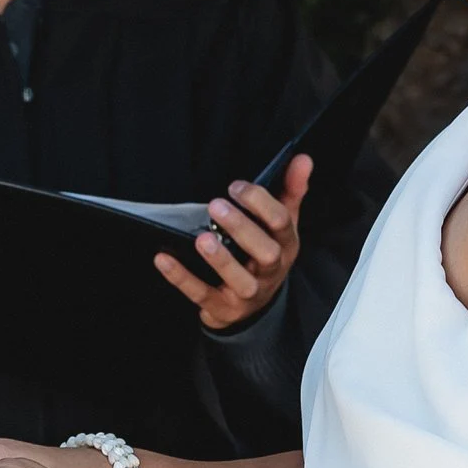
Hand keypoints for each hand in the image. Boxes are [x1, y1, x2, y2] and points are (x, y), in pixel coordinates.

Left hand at [155, 155, 311, 331]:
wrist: (253, 308)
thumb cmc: (265, 256)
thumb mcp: (282, 225)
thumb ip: (291, 190)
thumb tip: (303, 159)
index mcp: (285, 245)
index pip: (281, 223)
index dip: (261, 203)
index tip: (236, 186)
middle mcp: (271, 270)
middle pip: (266, 253)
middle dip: (243, 229)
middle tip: (217, 206)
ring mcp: (248, 293)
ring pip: (240, 280)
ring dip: (221, 259)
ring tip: (203, 238)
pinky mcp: (223, 308)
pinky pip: (202, 294)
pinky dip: (181, 277)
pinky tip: (164, 258)